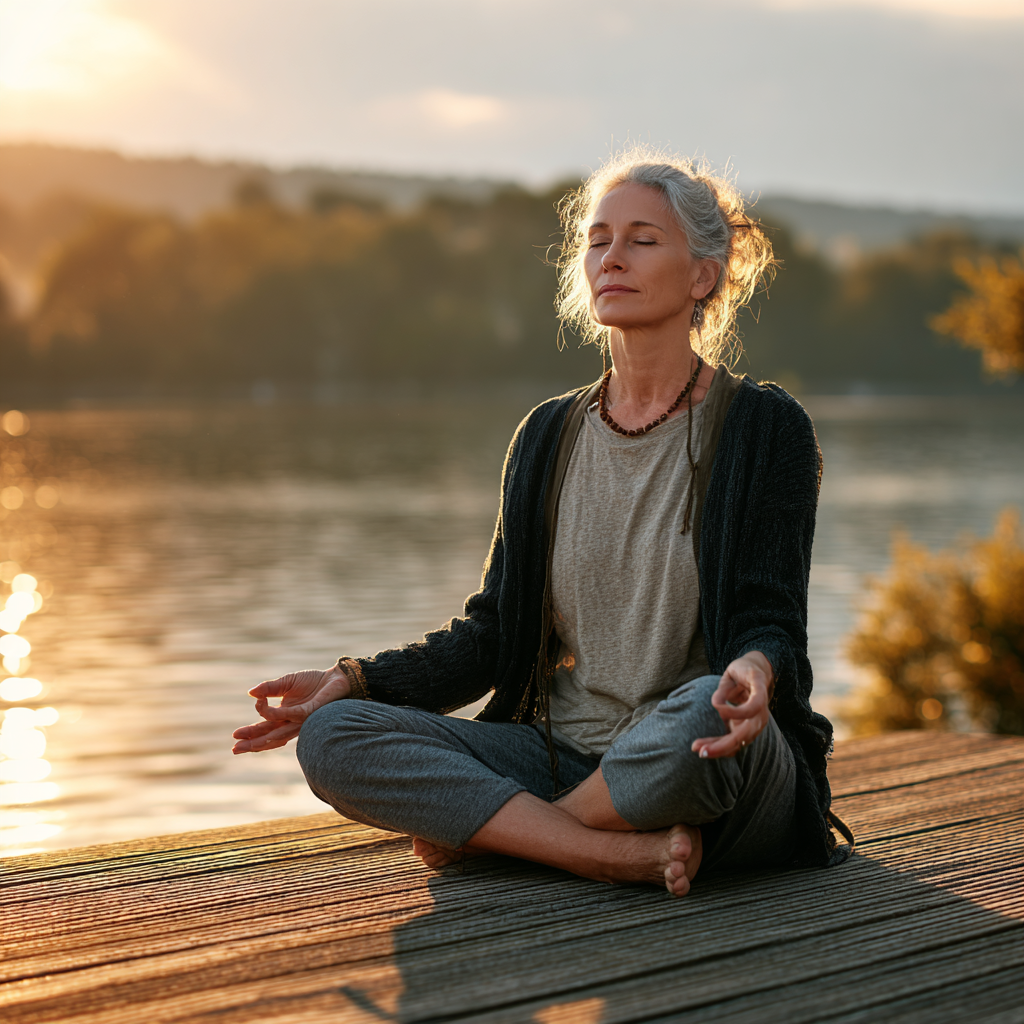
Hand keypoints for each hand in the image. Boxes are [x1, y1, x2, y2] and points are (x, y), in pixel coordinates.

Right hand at [231, 666, 350, 753]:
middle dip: (251, 743)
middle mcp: (292, 722)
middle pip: (269, 737)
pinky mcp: (309, 713)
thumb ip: (269, 688)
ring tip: (244, 743)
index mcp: (285, 716)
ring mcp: (301, 720)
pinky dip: (275, 712)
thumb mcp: (287, 682)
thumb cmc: (314, 682)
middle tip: (234, 749)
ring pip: (278, 734)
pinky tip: (263, 707)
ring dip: (261, 738)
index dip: (251, 733)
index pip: (265, 728)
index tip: (237, 731)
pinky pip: (290, 716)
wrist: (336, 677)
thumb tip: (251, 693)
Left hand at [690, 652, 773, 759]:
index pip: (753, 708)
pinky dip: (718, 747)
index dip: (736, 712)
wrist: (755, 675)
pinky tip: (703, 748)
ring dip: (717, 749)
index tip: (717, 707)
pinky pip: (733, 742)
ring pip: (737, 743)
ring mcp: (753, 725)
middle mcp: (760, 715)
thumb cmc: (743, 671)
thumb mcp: (734, 672)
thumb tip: (716, 704)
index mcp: (760, 695)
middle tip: (701, 750)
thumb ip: (724, 688)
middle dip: (723, 745)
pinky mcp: (744, 730)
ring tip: (697, 748)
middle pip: (744, 736)